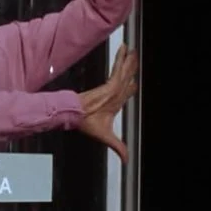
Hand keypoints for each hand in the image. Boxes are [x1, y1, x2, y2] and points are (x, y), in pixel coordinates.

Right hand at [77, 43, 137, 162]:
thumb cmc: (86, 123)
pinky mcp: (110, 84)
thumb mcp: (107, 138)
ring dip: (130, 61)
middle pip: (127, 77)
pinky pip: (118, 69)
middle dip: (132, 67)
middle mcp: (115, 93)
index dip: (131, 85)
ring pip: (125, 71)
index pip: (126, 91)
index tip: (135, 80)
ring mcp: (113, 87)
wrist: (75, 116)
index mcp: (114, 103)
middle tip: (135, 56)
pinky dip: (122, 60)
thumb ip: (119, 147)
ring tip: (133, 50)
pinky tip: (124, 50)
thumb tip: (127, 160)